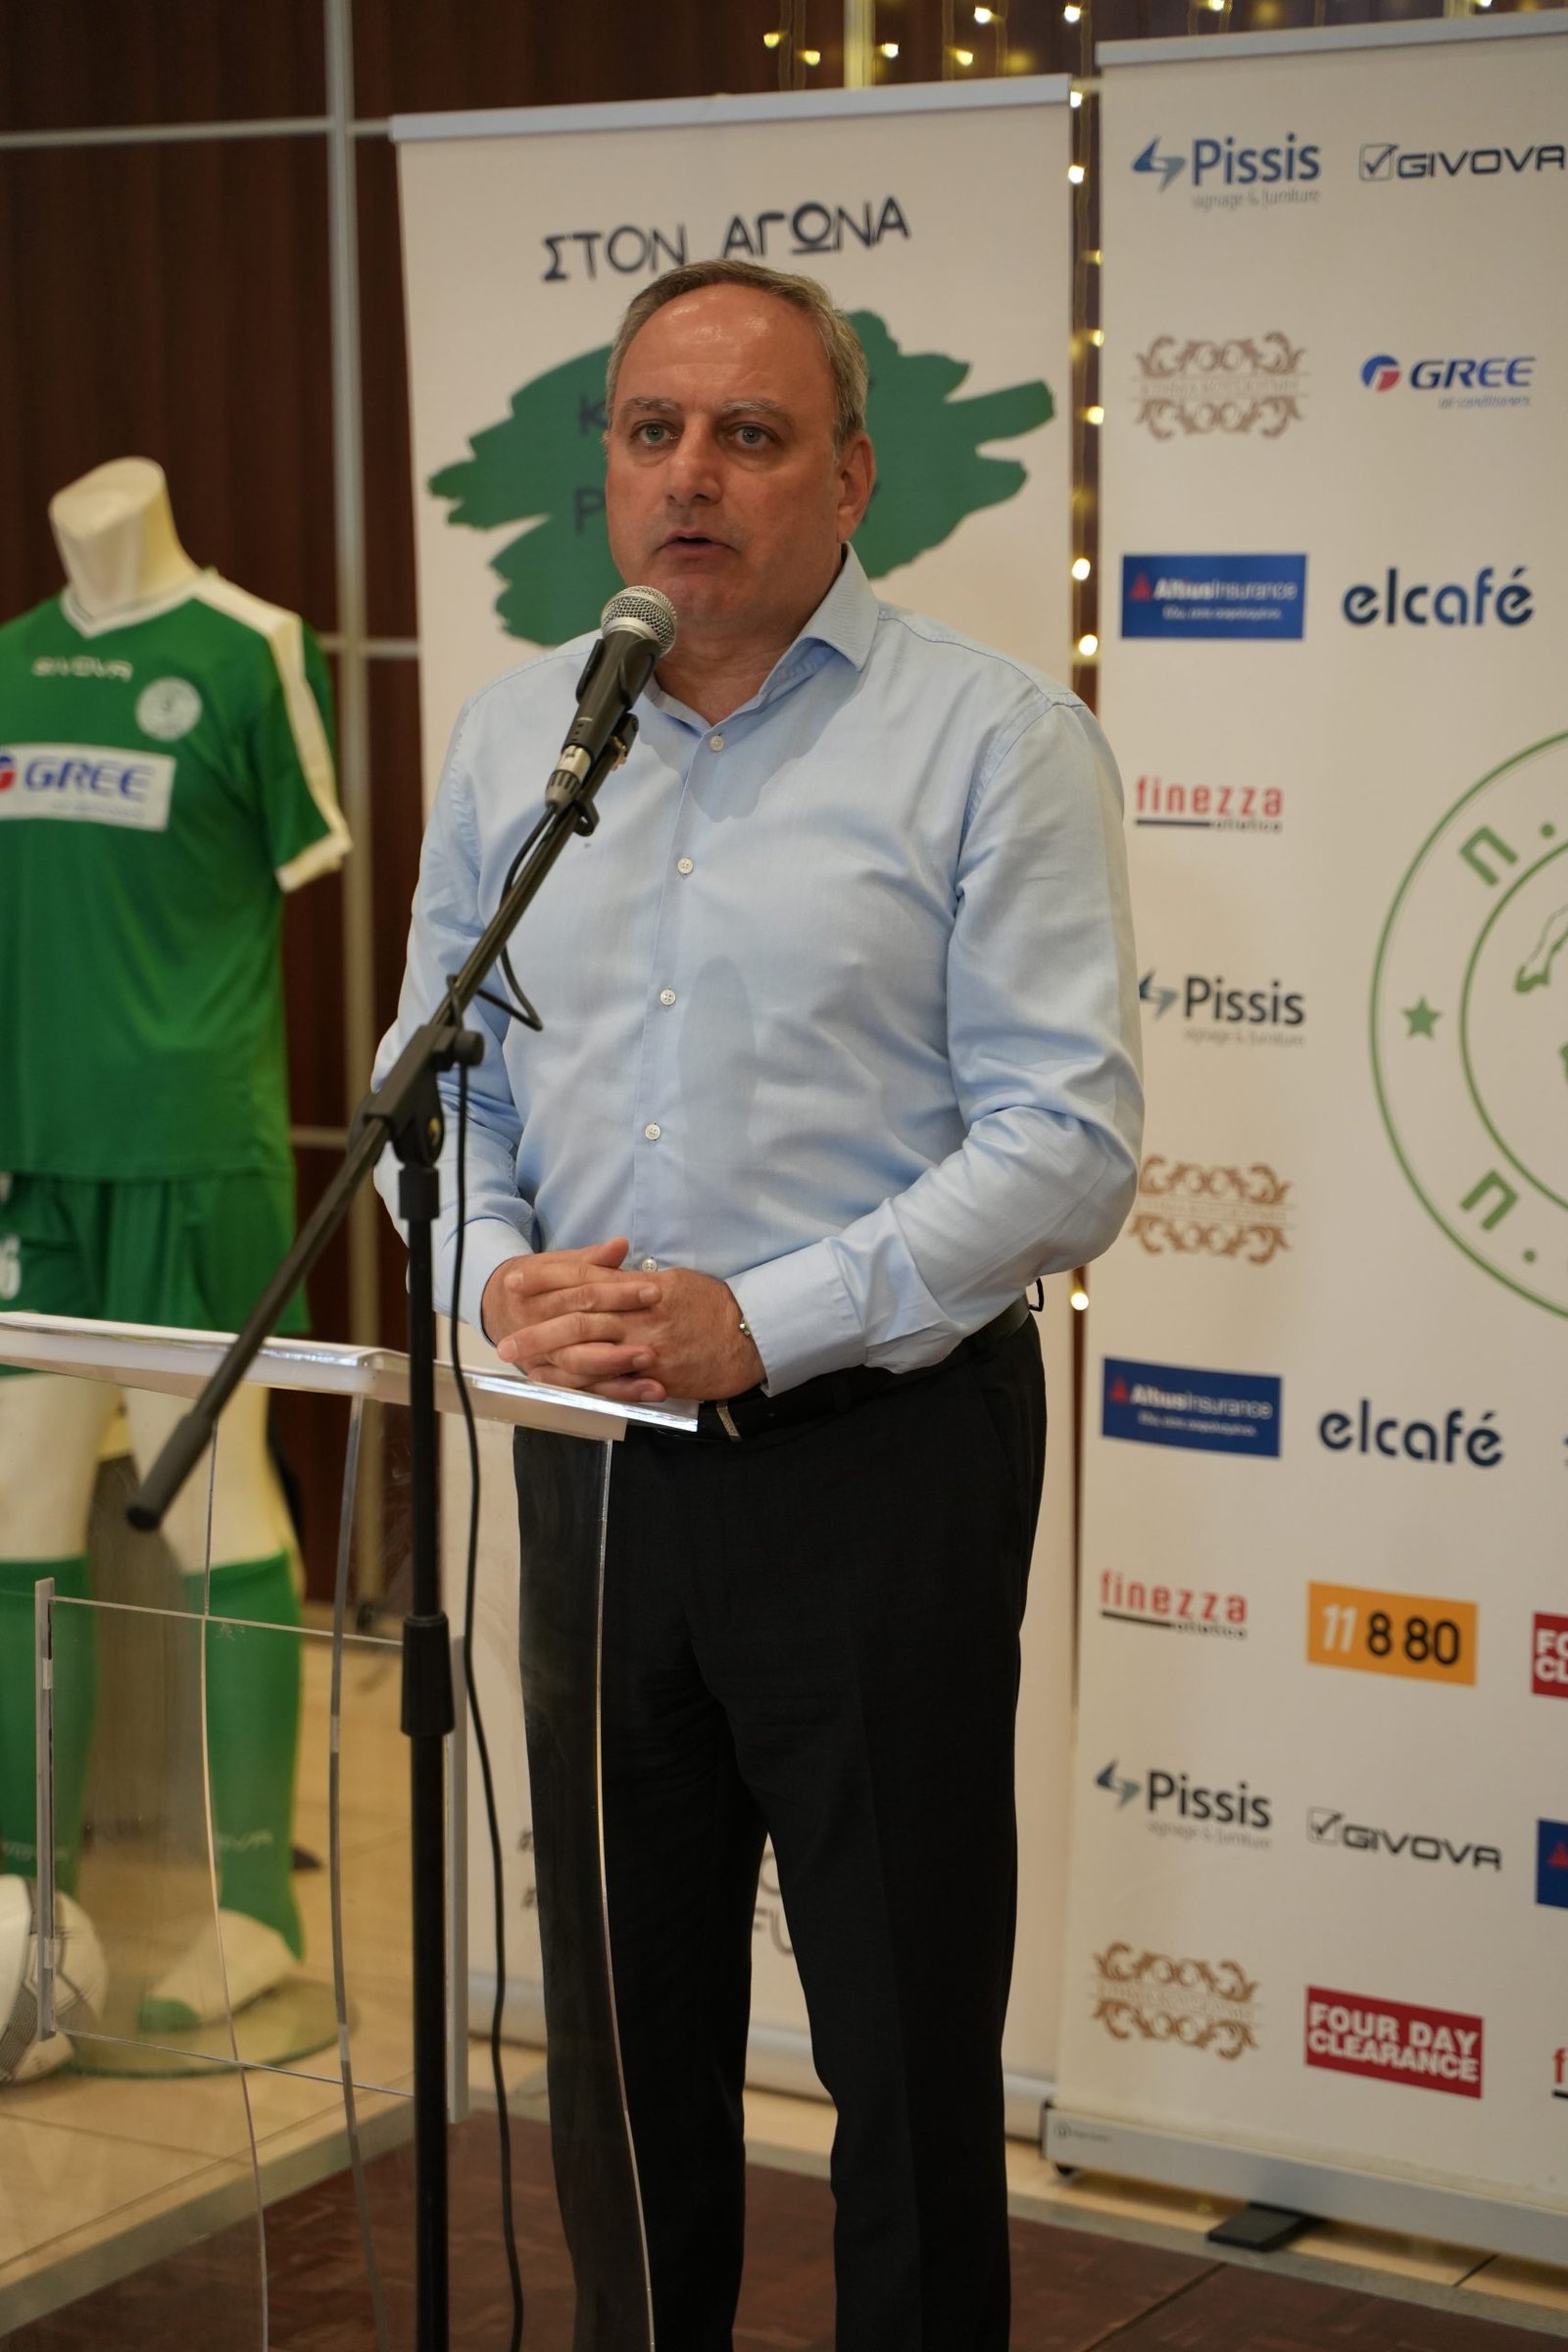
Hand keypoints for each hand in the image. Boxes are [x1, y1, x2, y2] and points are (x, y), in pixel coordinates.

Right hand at [483, 1239, 663, 1402]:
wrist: (499, 1309)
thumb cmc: (539, 1283)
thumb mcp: (557, 1265)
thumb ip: (591, 1259)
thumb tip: (619, 1245)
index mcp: (537, 1291)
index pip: (581, 1288)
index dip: (618, 1290)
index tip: (655, 1291)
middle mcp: (535, 1324)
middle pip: (579, 1326)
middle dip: (619, 1327)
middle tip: (657, 1323)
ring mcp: (543, 1354)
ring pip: (579, 1362)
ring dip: (617, 1364)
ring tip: (653, 1362)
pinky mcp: (554, 1378)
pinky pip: (587, 1389)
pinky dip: (618, 1391)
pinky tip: (648, 1390)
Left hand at [484, 1241, 763, 1403]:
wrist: (751, 1336)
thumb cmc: (713, 1305)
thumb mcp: (673, 1281)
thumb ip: (636, 1280)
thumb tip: (608, 1272)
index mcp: (641, 1286)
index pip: (585, 1278)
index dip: (546, 1280)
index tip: (514, 1280)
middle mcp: (639, 1316)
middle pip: (577, 1318)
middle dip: (537, 1327)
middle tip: (505, 1338)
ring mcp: (646, 1348)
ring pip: (588, 1352)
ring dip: (549, 1358)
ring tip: (521, 1364)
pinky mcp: (655, 1377)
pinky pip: (611, 1382)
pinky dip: (581, 1385)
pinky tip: (557, 1386)